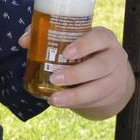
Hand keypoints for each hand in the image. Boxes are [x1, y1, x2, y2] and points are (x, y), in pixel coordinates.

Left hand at [17, 26, 133, 118]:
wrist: (110, 74)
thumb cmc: (84, 52)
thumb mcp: (73, 40)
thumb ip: (47, 35)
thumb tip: (24, 40)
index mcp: (104, 38)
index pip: (99, 37)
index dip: (84, 45)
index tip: (66, 53)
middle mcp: (114, 56)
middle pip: (101, 65)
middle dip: (77, 74)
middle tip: (54, 79)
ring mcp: (115, 77)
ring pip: (100, 87)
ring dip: (75, 95)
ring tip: (55, 98)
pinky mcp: (111, 95)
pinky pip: (95, 100)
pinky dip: (75, 103)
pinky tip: (60, 103)